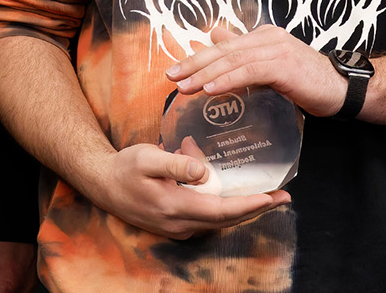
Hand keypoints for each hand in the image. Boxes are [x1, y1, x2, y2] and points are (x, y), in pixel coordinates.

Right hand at [77, 141, 288, 239]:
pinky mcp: (177, 223)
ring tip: (266, 192)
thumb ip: (175, 164)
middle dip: (256, 208)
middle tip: (284, 196)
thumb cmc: (124, 168)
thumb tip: (203, 171)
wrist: (102, 184)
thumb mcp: (146, 158)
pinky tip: (230, 187)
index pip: (221, 210)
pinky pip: (207, 215)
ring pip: (218, 218)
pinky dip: (224, 203)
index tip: (273, 197)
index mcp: (174, 207)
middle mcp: (180, 223)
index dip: (249, 205)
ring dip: (241, 205)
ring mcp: (178, 226)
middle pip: (226, 219)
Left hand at [166, 25, 347, 116]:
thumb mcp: (273, 67)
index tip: (176, 71)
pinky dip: (228, 80)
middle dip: (194, 64)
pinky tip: (211, 89)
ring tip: (185, 86)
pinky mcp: (284, 65)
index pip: (224, 47)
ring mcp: (277, 50)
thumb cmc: (310, 82)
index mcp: (264, 37)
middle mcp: (268, 38)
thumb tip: (216, 37)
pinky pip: (249, 72)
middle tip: (171, 77)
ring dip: (206, 74)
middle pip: (224, 50)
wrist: (344, 90)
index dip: (198, 58)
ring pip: (233, 60)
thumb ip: (246, 55)